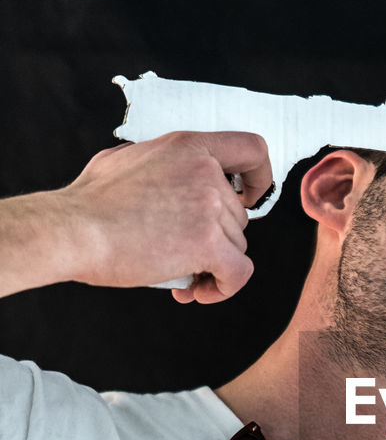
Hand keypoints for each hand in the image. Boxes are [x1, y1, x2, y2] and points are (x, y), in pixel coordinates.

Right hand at [59, 131, 273, 303]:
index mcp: (189, 147)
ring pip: (236, 246)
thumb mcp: (124, 159)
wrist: (72, 230)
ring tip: (182, 277)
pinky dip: (225, 287)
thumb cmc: (88, 202)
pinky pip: (238, 273)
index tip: (248, 198)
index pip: (252, 149)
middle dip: (216, 240)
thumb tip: (159, 170)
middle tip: (184, 257)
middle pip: (237, 215)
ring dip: (215, 265)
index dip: (259, 177)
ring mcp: (209, 207)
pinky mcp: (207, 243)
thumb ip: (157, 163)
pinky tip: (199, 293)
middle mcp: (205, 172)